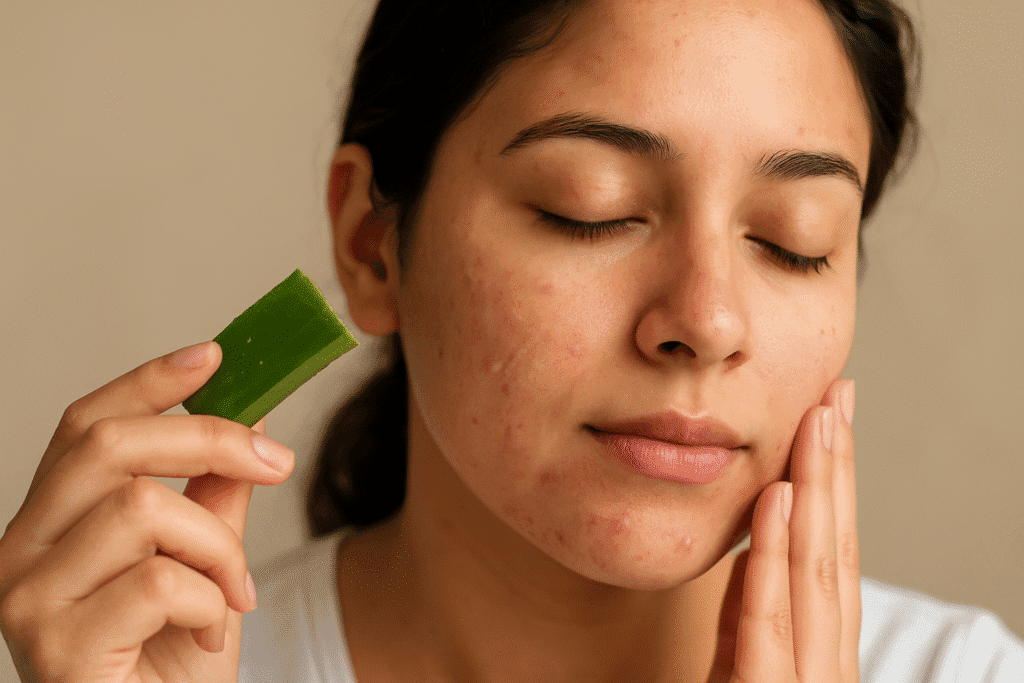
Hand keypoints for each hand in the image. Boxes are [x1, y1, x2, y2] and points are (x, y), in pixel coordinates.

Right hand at [0, 341, 294, 682]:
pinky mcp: (54, 647)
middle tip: (278, 462)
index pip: (84, 425)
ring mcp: (27, 599)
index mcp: (50, 522)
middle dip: (213, 440)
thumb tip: (249, 417)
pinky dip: (209, 601)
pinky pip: (159, 580)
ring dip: (219, 548)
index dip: (148, 383)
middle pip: (111, 445)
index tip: (214, 354)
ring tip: (233, 595)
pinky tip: (210, 634)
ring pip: (145, 507)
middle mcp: (19, 551)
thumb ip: (214, 494)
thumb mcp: (205, 562)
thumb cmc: (173, 662)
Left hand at [727, 378, 858, 681]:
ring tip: (815, 423)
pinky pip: (766, 621)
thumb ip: (751, 613)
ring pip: (816, 574)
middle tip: (835, 396)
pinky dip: (773, 556)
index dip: (836, 484)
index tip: (832, 418)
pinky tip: (775, 497)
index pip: (835, 555)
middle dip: (836, 469)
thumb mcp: (740, 661)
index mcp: (820, 651)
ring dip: (816, 492)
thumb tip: (756, 547)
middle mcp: (826, 664)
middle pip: (837, 552)